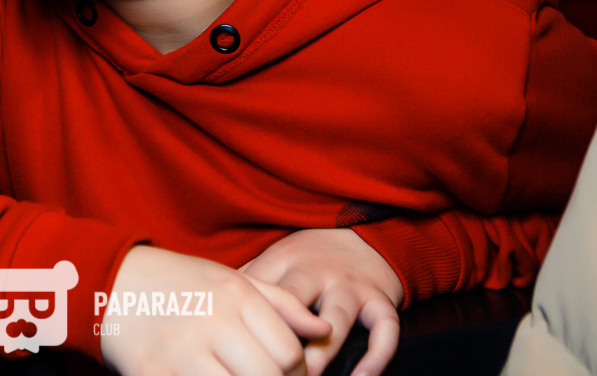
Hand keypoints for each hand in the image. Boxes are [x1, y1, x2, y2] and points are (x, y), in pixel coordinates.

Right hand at [100, 245, 329, 375]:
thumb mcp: (230, 279)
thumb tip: (322, 329)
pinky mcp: (154, 374)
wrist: (110, 283)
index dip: (296, 374)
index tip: (286, 375)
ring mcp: (182, 351)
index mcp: (235, 296)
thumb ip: (280, 302)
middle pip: (269, 375)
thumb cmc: (178, 282)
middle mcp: (213, 322)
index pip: (289, 352)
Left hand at [239, 229, 403, 375]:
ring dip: (324, 347)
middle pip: (296, 300)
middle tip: (272, 362)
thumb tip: (211, 306)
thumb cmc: (310, 257)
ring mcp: (351, 286)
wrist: (364, 234)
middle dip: (283, 332)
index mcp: (286, 261)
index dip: (248, 319)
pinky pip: (385, 328)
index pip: (263, 290)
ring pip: (338, 316)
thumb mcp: (277, 259)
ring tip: (311, 373)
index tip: (236, 344)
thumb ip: (250, 282)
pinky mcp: (381, 300)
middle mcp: (319, 271)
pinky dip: (377, 355)